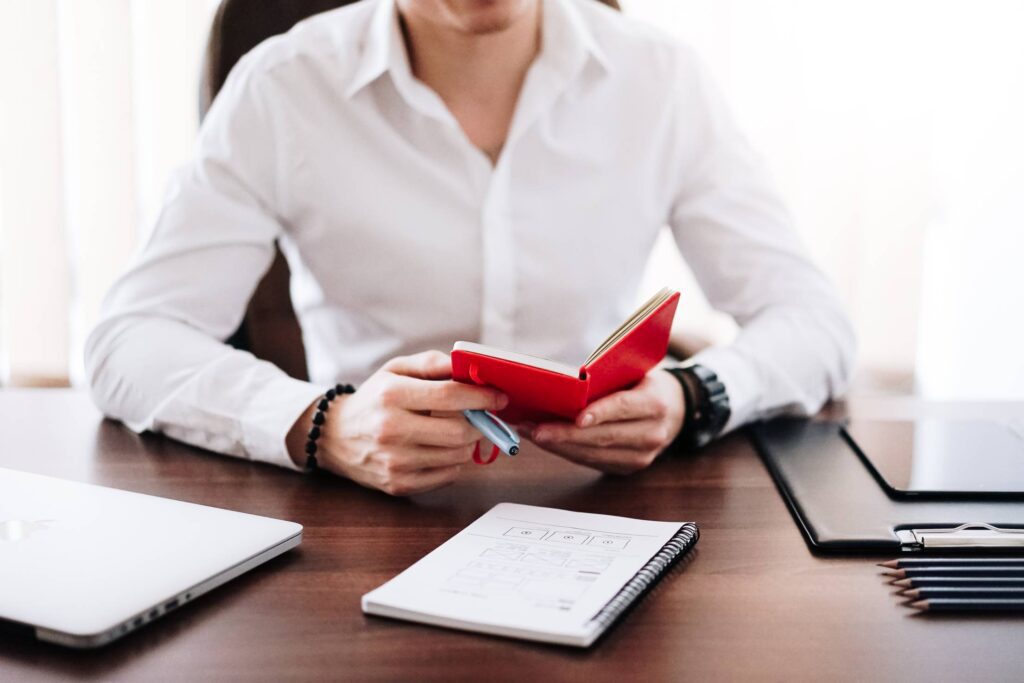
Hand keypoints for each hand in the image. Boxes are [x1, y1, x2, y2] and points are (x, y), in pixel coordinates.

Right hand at [287, 351, 506, 495]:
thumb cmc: (374, 398)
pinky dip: (453, 463)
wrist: (335, 437)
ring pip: (456, 456)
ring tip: (459, 430)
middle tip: (485, 417)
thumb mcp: (395, 370)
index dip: (482, 397)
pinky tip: (441, 449)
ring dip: (468, 443)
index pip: (450, 396)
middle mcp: (391, 430)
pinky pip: (446, 476)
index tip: (500, 397)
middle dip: (481, 424)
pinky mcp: (398, 484)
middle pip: (459, 432)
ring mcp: (394, 462)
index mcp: (392, 396)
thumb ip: (431, 363)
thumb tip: (465, 365)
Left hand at [520, 368, 684, 474]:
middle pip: (604, 437)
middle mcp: (651, 434)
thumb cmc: (645, 385)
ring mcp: (641, 457)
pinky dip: (567, 452)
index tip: (576, 418)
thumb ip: (609, 381)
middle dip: (565, 434)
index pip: (624, 407)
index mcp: (655, 404)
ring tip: (531, 433)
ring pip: (594, 454)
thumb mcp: (636, 373)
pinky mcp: (628, 468)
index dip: (600, 413)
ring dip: (559, 446)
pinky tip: (547, 442)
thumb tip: (565, 387)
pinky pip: (592, 462)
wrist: (676, 411)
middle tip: (535, 429)